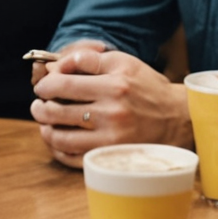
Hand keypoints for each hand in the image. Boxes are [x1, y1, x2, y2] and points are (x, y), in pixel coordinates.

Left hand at [31, 46, 190, 167]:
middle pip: (56, 112)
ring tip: (45, 122)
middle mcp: (111, 114)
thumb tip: (57, 65)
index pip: (62, 85)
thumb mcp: (124, 63)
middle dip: (39, 107)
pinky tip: (58, 140)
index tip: (43, 87)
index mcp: (113, 86)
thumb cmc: (148, 87)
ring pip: (60, 138)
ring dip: (45, 129)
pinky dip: (58, 150)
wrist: (178, 118)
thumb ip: (89, 60)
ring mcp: (110, 140)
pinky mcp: (111, 157)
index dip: (45, 86)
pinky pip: (73, 158)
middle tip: (39, 104)